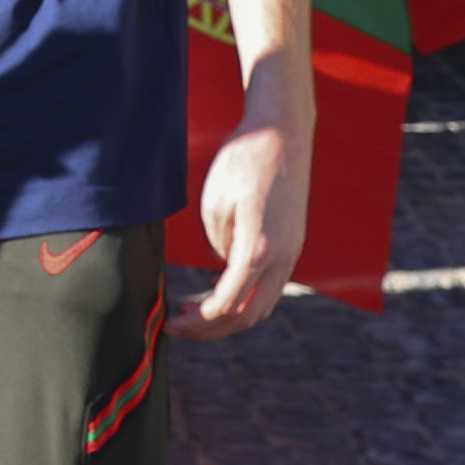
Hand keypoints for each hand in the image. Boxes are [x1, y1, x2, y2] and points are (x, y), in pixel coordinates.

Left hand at [176, 113, 309, 335]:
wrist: (282, 135)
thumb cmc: (243, 162)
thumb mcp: (215, 201)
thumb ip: (218, 241)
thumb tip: (223, 265)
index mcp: (259, 247)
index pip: (229, 301)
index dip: (200, 320)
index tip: (172, 323)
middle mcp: (283, 257)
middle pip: (248, 313)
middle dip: (211, 328)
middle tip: (176, 327)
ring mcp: (292, 253)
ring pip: (262, 304)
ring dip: (227, 316)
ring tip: (190, 312)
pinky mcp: (291, 246)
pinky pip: (267, 286)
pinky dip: (242, 298)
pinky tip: (212, 292)